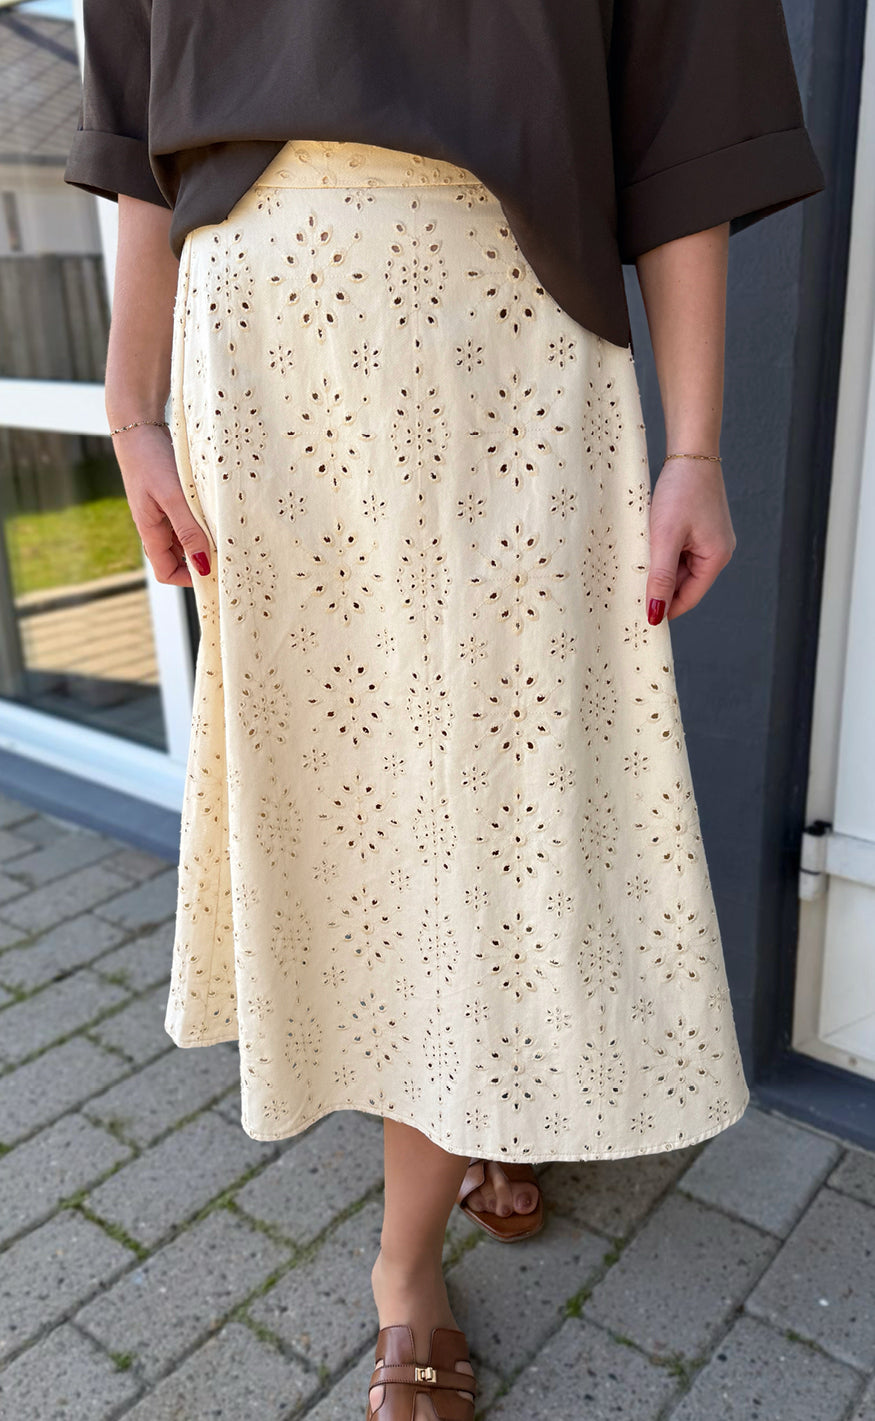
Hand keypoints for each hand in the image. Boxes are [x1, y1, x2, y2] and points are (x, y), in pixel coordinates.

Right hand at [112, 424, 211, 587]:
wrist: (137, 423)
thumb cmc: (150, 459)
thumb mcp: (172, 497)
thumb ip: (188, 531)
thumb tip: (203, 565)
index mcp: (149, 531)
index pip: (166, 572)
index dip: (188, 578)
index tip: (214, 572)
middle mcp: (156, 526)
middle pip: (179, 558)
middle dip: (201, 559)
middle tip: (229, 554)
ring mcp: (163, 511)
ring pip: (186, 537)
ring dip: (205, 538)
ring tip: (227, 532)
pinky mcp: (172, 497)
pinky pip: (189, 518)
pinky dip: (204, 519)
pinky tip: (219, 511)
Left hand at [645, 458, 735, 623]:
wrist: (690, 450)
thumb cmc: (681, 490)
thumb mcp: (665, 537)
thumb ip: (661, 577)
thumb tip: (657, 614)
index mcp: (716, 558)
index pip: (688, 598)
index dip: (665, 609)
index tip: (638, 616)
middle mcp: (717, 551)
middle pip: (684, 584)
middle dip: (659, 587)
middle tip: (629, 588)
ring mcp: (708, 539)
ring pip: (678, 567)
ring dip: (658, 568)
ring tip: (635, 560)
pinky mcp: (698, 528)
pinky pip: (678, 550)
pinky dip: (661, 552)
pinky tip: (645, 545)